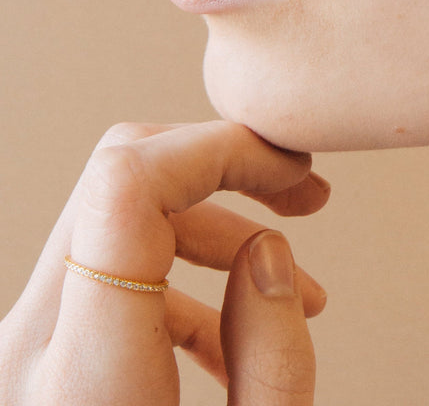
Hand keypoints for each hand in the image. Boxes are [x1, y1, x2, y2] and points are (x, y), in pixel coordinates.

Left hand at [0, 121, 329, 404]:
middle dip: (228, 165)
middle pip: (121, 173)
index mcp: (88, 378)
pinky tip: (231, 335)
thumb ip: (272, 360)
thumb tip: (268, 251)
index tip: (291, 170)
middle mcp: (31, 345)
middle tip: (304, 197)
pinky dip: (179, 274)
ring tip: (292, 286)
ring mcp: (22, 346)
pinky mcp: (33, 354)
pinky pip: (105, 268)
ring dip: (214, 224)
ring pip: (116, 214)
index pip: (127, 185)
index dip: (221, 146)